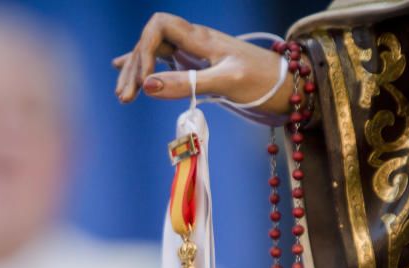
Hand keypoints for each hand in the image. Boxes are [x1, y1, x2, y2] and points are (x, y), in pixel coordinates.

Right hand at [113, 12, 293, 114]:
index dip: (144, 50)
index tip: (144, 84)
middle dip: (135, 67)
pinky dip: (143, 66)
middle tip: (125, 99)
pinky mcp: (197, 63)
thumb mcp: (226, 83)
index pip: (158, 26)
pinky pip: (163, 60)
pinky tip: (122, 68)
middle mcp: (194, 40)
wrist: (287, 85)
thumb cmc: (262, 81)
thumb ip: (188, 83)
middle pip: (151, 41)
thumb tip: (148, 86)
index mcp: (201, 37)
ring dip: (137, 72)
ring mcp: (194, 51)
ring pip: (154, 53)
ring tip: (123, 97)